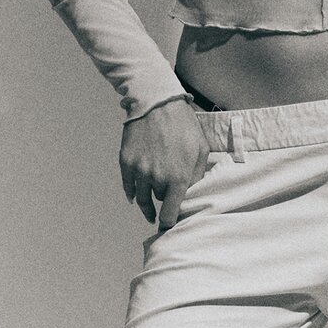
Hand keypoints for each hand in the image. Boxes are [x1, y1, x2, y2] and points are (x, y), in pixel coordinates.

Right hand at [119, 99, 210, 231]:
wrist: (156, 102)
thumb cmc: (183, 124)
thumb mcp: (200, 148)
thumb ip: (197, 175)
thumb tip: (192, 195)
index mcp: (178, 178)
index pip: (171, 214)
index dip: (170, 222)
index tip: (170, 225)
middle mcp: (157, 179)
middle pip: (159, 201)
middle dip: (164, 199)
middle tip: (167, 197)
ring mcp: (139, 171)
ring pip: (142, 197)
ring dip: (147, 202)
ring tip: (149, 209)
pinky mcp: (126, 162)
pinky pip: (128, 187)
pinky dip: (132, 193)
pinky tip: (135, 197)